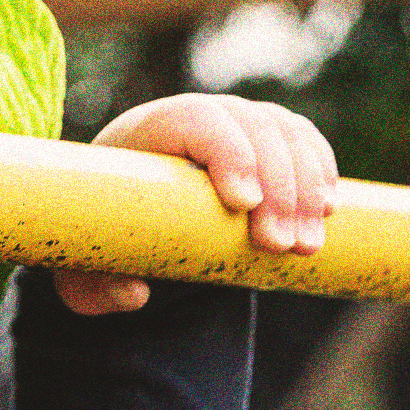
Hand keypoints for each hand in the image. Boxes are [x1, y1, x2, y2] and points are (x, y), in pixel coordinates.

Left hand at [64, 93, 337, 314]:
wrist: (122, 205)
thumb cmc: (99, 232)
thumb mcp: (82, 265)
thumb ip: (94, 286)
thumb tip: (134, 294)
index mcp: (147, 129)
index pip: (197, 119)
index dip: (227, 154)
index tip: (243, 204)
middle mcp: (198, 114)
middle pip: (251, 128)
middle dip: (275, 187)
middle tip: (278, 246)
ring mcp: (237, 120)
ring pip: (285, 135)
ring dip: (305, 189)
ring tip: (305, 246)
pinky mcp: (267, 136)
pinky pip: (303, 142)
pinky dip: (320, 173)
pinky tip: (327, 210)